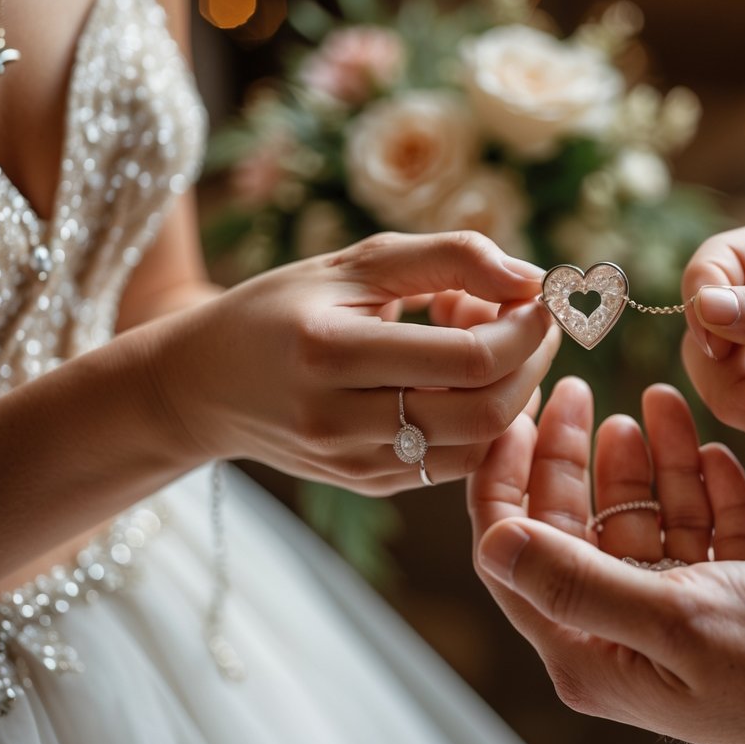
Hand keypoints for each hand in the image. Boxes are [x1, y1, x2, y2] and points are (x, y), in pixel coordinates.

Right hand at [154, 230, 559, 493]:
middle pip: (485, 412)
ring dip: (509, 391)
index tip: (539, 297)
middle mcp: (338, 418)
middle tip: (531, 322)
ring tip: (482, 342)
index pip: (469, 358)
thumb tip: (531, 277)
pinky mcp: (367, 485)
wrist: (205, 385)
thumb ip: (448, 258)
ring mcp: (352, 463)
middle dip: (531, 363)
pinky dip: (480, 419)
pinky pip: (454, 461)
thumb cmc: (284, 308)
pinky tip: (457, 378)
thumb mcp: (356, 263)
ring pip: (477, 444)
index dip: (525, 329)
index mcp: (330, 349)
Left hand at [468, 377, 744, 743]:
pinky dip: (704, 489)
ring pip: (644, 519)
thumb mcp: (678, 618)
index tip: (516, 415)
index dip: (507, 482)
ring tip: (656, 399)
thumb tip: (490, 543)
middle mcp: (627, 636)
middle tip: (575, 392)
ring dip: (649, 461)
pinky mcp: (731, 598)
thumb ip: (579, 583)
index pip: (519, 557)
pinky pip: (702, 529)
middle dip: (577, 458)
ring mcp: (680, 616)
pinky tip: (709, 451)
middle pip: (578, 528)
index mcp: (594, 653)